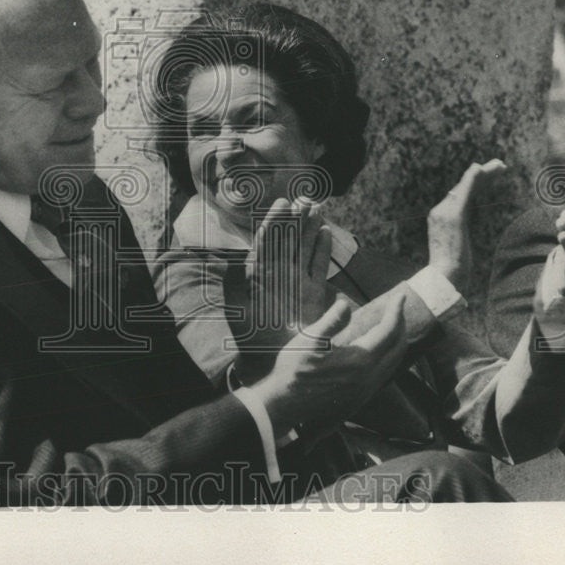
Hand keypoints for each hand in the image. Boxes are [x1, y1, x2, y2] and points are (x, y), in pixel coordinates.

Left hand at [234, 198, 332, 367]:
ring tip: (316, 206)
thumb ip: (242, 290)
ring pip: (303, 249)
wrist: (277, 364)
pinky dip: (322, 250)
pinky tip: (326, 232)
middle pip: (286, 241)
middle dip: (293, 220)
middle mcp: (278, 277)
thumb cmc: (257, 341)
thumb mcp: (243, 314)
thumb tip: (238, 265)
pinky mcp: (313, 294)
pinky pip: (318, 266)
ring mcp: (296, 284)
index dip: (273, 222)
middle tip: (303, 199)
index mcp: (260, 277)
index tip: (281, 203)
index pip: (266, 242)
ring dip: (309, 229)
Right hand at [252, 292, 408, 433]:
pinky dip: (388, 358)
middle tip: (396, 308)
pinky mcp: (359, 399)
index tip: (400, 295)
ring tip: (391, 326)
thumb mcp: (309, 340)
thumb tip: (345, 303)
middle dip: (400, 325)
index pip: (388, 331)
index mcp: (360, 360)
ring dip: (396, 342)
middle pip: (397, 348)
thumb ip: (331, 321)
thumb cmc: (293, 369)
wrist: (284, 405)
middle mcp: (369, 377)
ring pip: (394, 363)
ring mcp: (365, 391)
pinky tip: (378, 352)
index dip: (396, 311)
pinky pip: (384, 375)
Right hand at [427, 159, 506, 288]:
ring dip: (484, 173)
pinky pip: (465, 191)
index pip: (459, 195)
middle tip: (499, 165)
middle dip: (482, 175)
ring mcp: (445, 212)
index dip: (475, 183)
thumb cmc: (450, 271)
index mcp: (440, 218)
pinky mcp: (454, 215)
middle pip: (463, 187)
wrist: (444, 278)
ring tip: (500, 165)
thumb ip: (459, 237)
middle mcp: (440, 211)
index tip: (489, 175)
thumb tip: (462, 238)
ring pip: (466, 185)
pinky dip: (473, 178)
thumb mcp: (456, 250)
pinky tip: (482, 169)